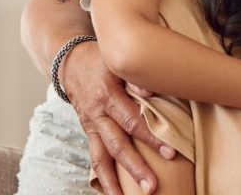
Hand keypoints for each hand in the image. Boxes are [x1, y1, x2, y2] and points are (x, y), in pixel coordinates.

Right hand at [60, 40, 175, 194]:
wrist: (70, 61)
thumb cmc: (101, 59)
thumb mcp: (116, 61)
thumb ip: (134, 77)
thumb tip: (152, 93)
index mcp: (108, 95)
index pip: (132, 120)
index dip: (151, 137)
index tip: (170, 152)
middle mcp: (97, 115)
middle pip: (118, 146)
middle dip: (136, 168)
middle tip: (152, 187)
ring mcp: (90, 126)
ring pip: (102, 158)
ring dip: (115, 182)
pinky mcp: (87, 132)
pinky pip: (94, 157)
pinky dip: (103, 176)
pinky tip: (113, 192)